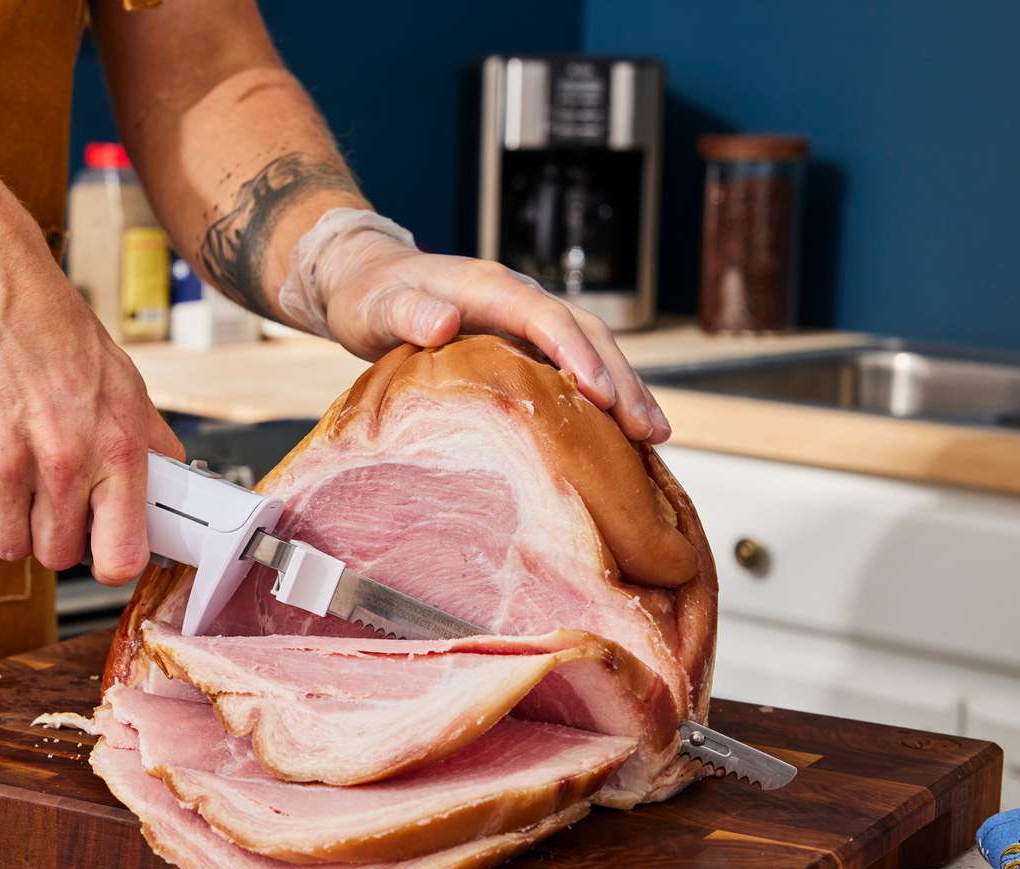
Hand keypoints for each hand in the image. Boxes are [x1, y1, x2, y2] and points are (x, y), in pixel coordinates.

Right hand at [0, 246, 182, 583]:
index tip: (102, 553)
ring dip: (11, 524)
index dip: (110, 562)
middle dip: (54, 535)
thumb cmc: (56, 333)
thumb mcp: (124, 384)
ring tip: (15, 479)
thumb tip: (174, 487)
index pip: (121, 554)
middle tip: (48, 500)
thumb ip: (149, 443)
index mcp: (116, 447)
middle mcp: (63, 460)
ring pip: (8, 546)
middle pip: (57, 555)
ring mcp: (5, 464)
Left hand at [287, 221, 669, 443]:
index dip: (576, 353)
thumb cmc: (369, 295)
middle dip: (621, 379)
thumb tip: (444, 322)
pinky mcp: (522, 342)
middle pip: (584, 333)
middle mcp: (517, 298)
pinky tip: (620, 435)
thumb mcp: (376, 305)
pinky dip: (600, 397)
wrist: (365, 280)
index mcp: (488, 287)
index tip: (602, 394)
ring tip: (654, 437)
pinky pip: (571, 365)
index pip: (544, 317)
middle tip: (648, 429)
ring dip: (624, 389)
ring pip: (589, 349)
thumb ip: (407, 312)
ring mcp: (524, 320)